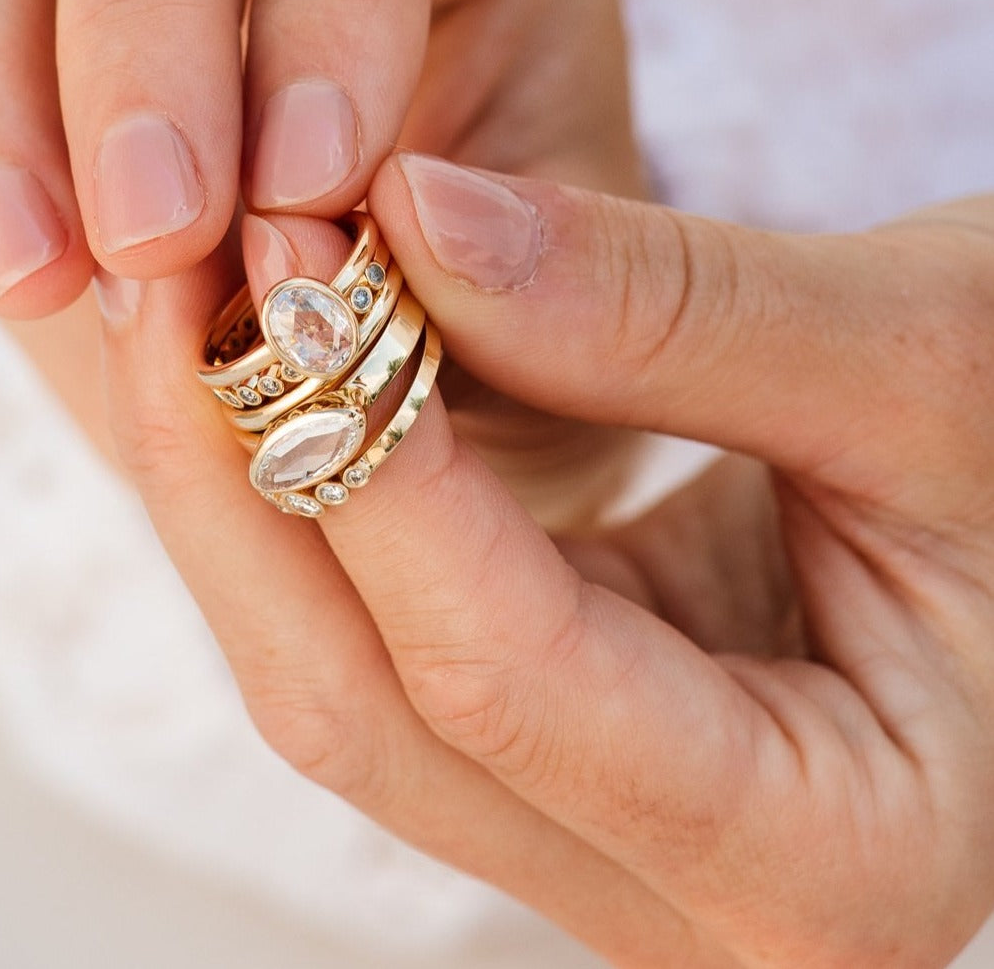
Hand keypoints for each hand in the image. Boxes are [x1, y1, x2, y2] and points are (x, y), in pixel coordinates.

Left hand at [92, 157, 993, 967]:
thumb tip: (411, 215)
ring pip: (336, 674)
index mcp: (820, 857)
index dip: (374, 460)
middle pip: (366, 705)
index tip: (293, 255)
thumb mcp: (919, 358)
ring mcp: (583, 826)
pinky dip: (309, 486)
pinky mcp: (535, 737)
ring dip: (250, 477)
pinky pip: (366, 626)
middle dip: (250, 474)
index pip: (506, 676)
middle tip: (191, 268)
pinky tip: (272, 356)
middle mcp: (674, 894)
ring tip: (201, 291)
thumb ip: (665, 304)